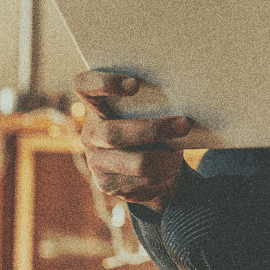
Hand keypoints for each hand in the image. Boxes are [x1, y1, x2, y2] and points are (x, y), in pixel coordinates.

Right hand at [74, 71, 191, 212]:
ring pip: (136, 163)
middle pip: (114, 134)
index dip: (104, 83)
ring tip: (178, 156)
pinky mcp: (108, 185)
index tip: (135, 85)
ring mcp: (96, 162)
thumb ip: (155, 103)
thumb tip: (184, 103)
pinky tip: (168, 173)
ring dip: (165, 160)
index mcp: (97, 106)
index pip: (84, 86)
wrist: (153, 168)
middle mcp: (91, 134)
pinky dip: (163, 178)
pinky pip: (142, 184)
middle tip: (185, 125)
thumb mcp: (151, 112)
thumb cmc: (154, 127)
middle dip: (153, 130)